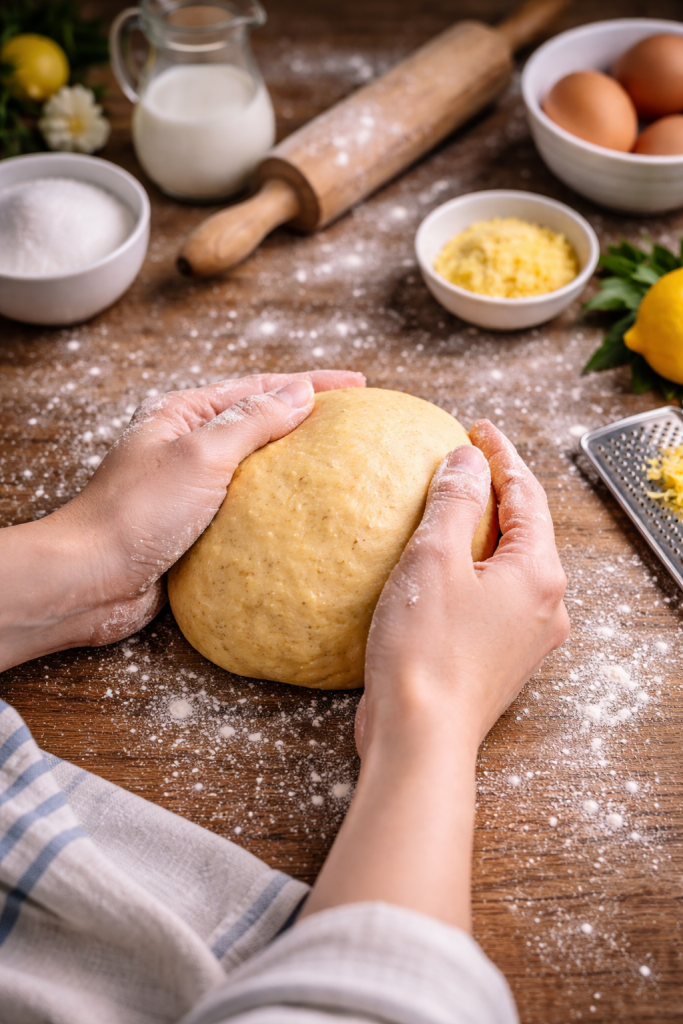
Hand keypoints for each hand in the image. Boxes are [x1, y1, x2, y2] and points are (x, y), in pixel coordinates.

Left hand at [0, 370, 363, 670]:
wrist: (91, 580)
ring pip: (258, 469)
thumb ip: (253, 421)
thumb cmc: (137, 512)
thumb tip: (302, 392)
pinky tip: (306, 517)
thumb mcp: (201, 455)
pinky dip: (279, 509)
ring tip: (342, 468)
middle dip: (307, 419)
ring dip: (296, 466)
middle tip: (357, 423)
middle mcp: (189, 445)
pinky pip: (249, 511)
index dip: (313, 383)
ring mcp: (194, 488)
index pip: (262, 387)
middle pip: (261, 422)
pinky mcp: (198, 528)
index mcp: (185, 414)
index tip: (359, 386)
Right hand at [302, 421, 568, 930]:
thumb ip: (455, 501)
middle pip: (526, 528)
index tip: (477, 430)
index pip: (527, 494)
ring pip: (511, 564)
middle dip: (498, 492)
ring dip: (484, 532)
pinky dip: (473, 569)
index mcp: (538, 572)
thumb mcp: (434, 559)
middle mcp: (546, 604)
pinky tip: (441, 566)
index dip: (501, 456)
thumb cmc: (426, 651)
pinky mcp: (499, 658)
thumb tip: (469, 460)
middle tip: (465, 462)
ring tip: (452, 507)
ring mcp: (526, 636)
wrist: (420, 740)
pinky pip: (493, 596)